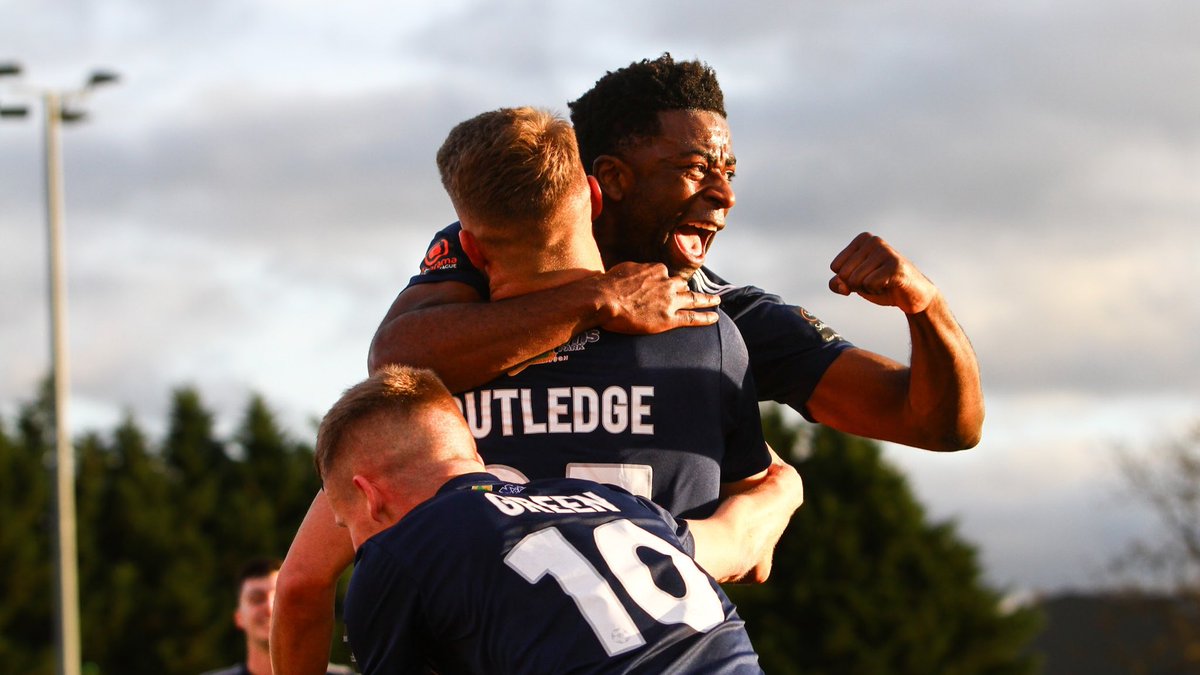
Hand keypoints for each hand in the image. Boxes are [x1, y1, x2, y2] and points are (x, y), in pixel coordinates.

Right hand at [598, 262, 719, 333]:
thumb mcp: (623, 269)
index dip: (663, 281)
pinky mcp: (669, 319)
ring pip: (694, 299)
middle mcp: (666, 283)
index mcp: (656, 270)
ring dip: (707, 299)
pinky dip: (705, 317)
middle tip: (692, 292)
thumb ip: (635, 271)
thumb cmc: (608, 284)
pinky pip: (692, 318)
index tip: (661, 285)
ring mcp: (670, 301)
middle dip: (686, 289)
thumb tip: (634, 273)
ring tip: (716, 300)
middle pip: (681, 285)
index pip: (665, 274)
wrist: (604, 299)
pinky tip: (714, 318)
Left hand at [829, 232, 938, 313]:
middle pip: (844, 274)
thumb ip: (838, 283)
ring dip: (867, 289)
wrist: (912, 295)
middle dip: (857, 285)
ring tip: (883, 283)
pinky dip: (876, 291)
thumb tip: (839, 284)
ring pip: (855, 279)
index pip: (836, 266)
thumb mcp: (854, 284)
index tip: (866, 276)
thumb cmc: (882, 285)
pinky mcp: (895, 265)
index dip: (847, 279)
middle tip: (876, 282)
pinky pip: (869, 284)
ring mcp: (885, 251)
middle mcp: (873, 241)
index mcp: (862, 239)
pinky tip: (889, 286)